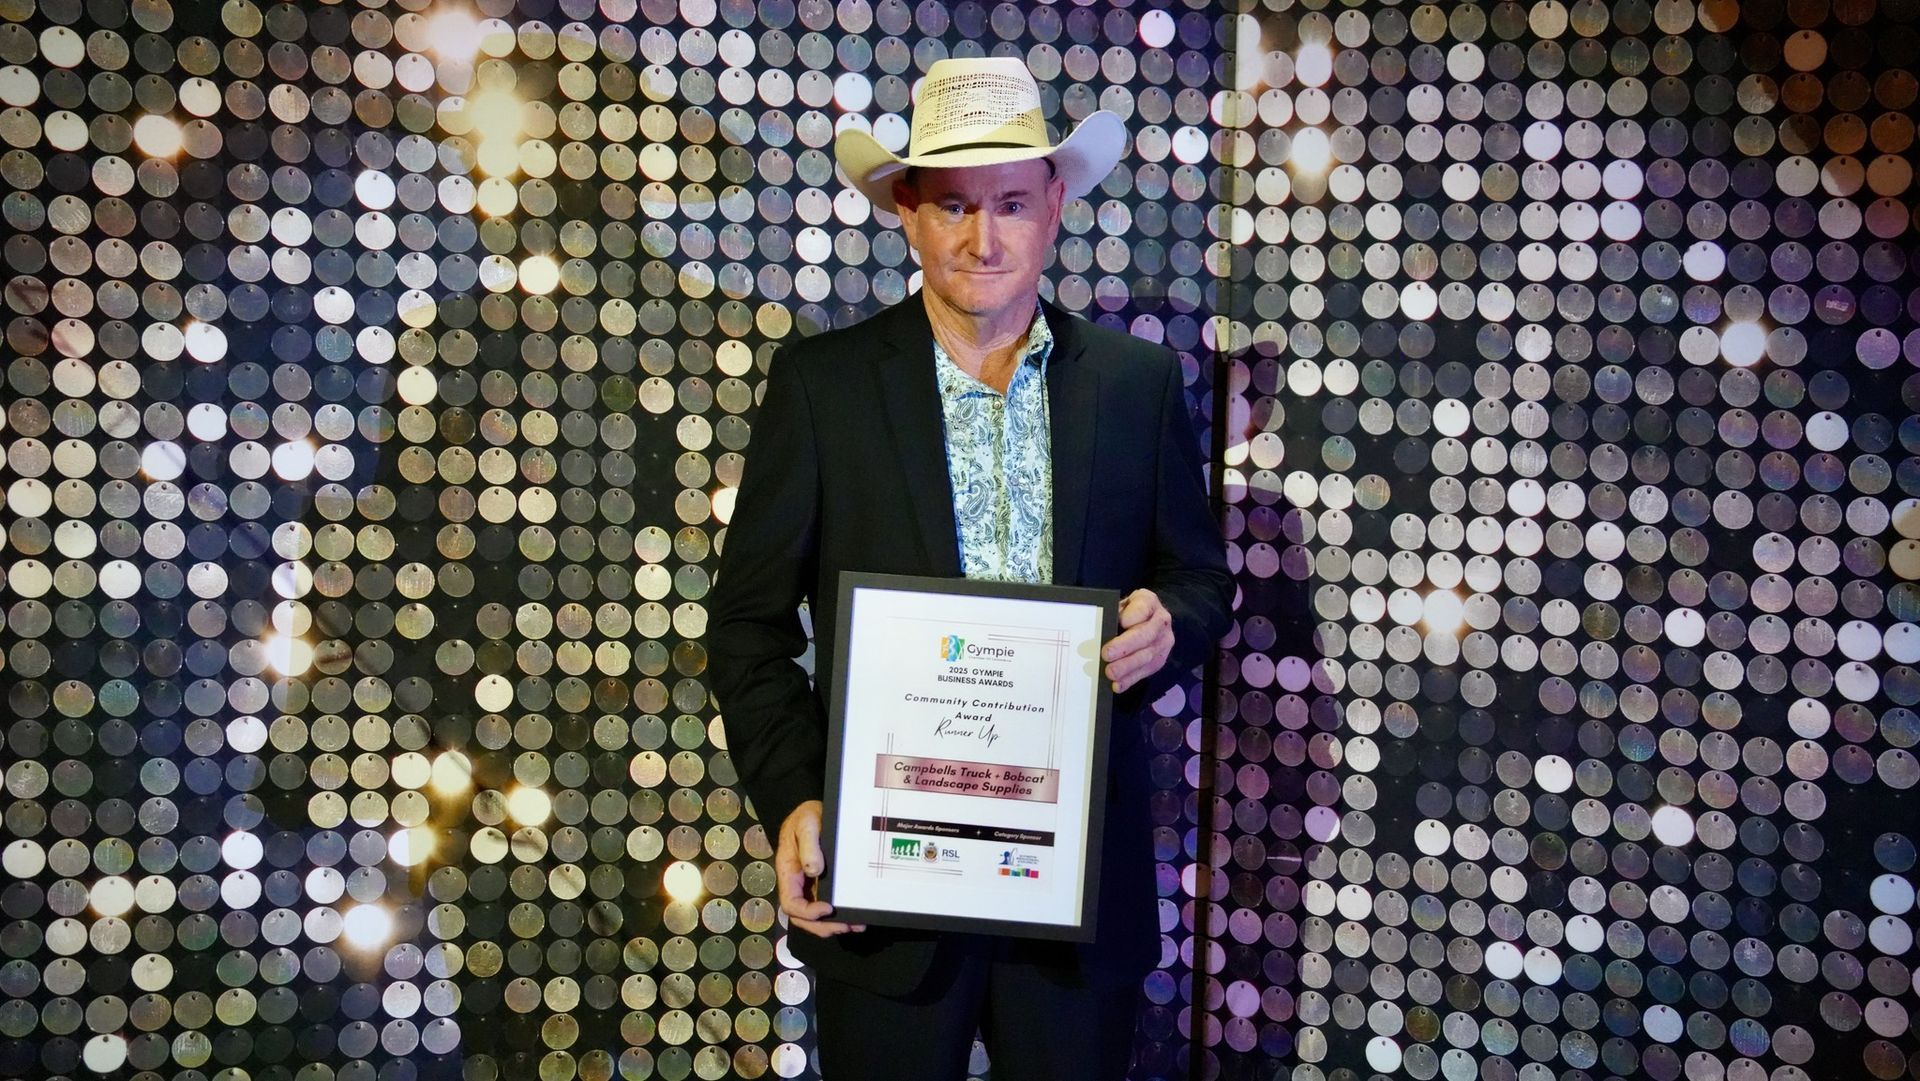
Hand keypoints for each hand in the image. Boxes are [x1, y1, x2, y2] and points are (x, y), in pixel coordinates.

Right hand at [775, 800, 864, 937]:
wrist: (815, 811)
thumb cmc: (807, 817)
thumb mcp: (806, 823)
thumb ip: (809, 845)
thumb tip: (814, 871)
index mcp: (788, 872)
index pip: (791, 903)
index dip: (808, 912)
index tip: (828, 908)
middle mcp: (797, 884)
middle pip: (803, 917)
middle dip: (822, 926)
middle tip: (845, 926)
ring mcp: (810, 886)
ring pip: (816, 916)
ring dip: (833, 925)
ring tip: (856, 925)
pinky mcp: (823, 884)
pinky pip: (827, 905)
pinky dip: (840, 914)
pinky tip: (856, 916)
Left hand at [1102, 588, 1174, 692]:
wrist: (1151, 620)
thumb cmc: (1129, 611)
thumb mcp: (1122, 604)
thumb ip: (1114, 612)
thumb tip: (1101, 628)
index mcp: (1149, 602)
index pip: (1144, 607)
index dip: (1134, 616)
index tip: (1123, 623)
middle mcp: (1161, 621)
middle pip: (1145, 635)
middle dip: (1126, 646)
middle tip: (1107, 654)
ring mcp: (1163, 642)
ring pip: (1146, 656)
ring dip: (1127, 666)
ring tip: (1110, 673)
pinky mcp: (1160, 660)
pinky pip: (1145, 671)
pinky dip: (1130, 680)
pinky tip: (1117, 685)